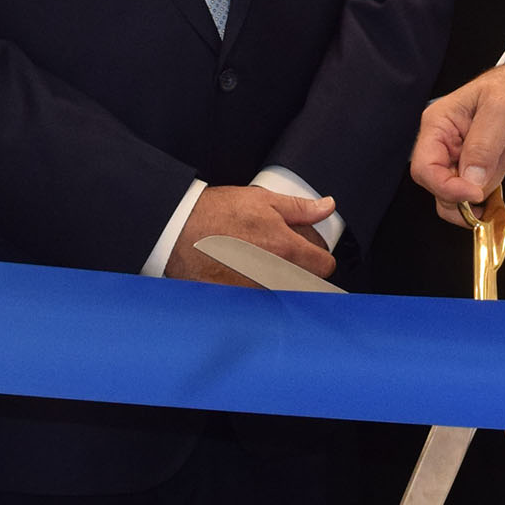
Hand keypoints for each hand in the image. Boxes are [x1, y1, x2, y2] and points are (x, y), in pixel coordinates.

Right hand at [167, 184, 338, 283]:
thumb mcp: (263, 200)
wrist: (177, 229)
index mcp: (285, 248)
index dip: (321, 258)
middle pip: (307, 285)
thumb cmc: (217, 213)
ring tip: (262, 266)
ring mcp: (254, 291)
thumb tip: (327, 207)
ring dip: (280, 284)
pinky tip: (244, 278)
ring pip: (283, 295)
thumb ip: (300, 208)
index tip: (312, 254)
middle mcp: (273, 274)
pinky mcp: (235, 300)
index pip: (323, 266)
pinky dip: (256, 294)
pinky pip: (257, 303)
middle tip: (286, 259)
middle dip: (303, 273)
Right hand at [412, 52, 504, 224]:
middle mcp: (442, 146)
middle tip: (485, 201)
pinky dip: (483, 206)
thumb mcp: (502, 109)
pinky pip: (470, 199)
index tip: (475, 192)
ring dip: (473, 206)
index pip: (425, 167)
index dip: (446, 187)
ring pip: (452, 199)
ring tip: (496, 193)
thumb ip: (484, 143)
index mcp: (438, 125)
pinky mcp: (474, 173)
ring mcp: (458, 161)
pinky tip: (497, 200)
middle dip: (459, 201)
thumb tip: (471, 179)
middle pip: (435, 188)